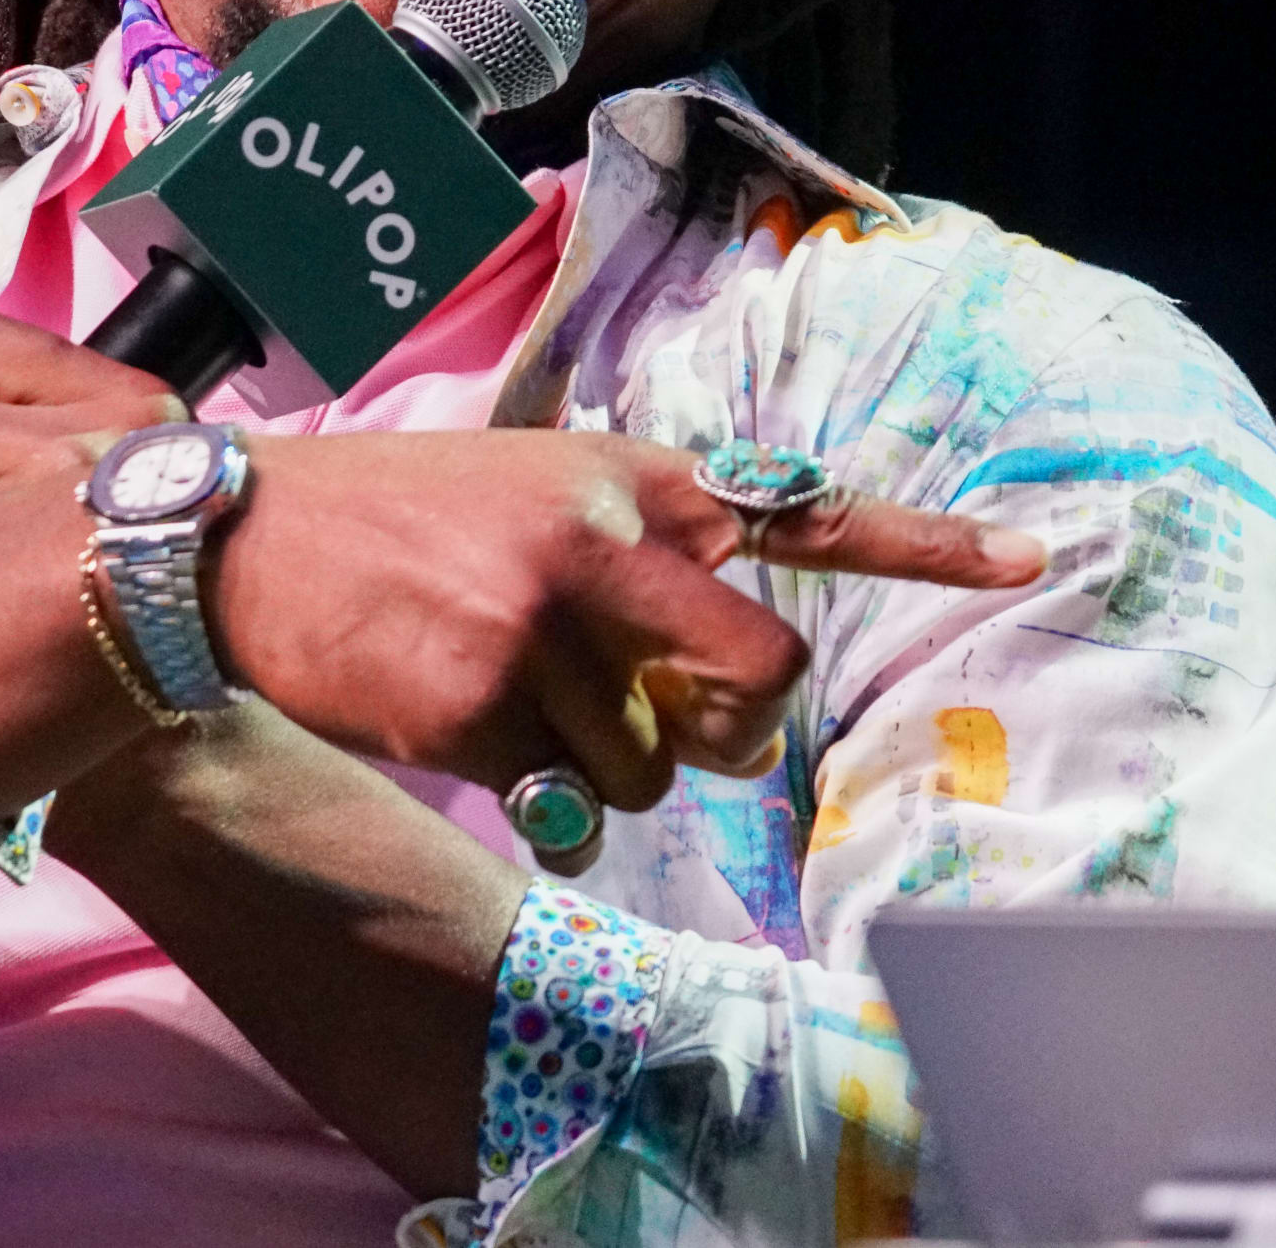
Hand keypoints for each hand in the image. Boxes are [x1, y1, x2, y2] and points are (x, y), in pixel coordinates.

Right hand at [0, 304, 1044, 820]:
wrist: (240, 544)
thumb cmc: (392, 526)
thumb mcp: (526, 491)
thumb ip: (635, 549)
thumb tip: (728, 668)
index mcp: (631, 478)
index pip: (805, 507)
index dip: (931, 541)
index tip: (1035, 550)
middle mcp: (611, 541)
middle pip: (762, 678)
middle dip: (724, 726)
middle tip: (656, 717)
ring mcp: (553, 623)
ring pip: (656, 762)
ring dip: (595, 761)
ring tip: (495, 691)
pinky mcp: (492, 700)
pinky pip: (569, 798)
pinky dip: (525, 787)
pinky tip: (447, 714)